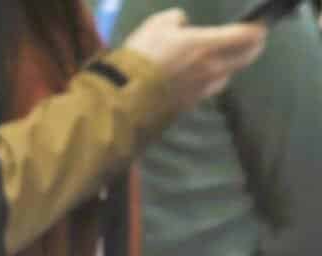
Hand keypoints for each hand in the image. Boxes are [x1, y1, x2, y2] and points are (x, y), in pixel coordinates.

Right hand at [122, 8, 266, 107]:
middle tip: (251, 43)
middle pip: (245, 59)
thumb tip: (183, 24)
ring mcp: (200, 91)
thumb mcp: (157, 24)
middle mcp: (211, 69)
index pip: (247, 36)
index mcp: (208, 45)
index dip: (258, 29)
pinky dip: (207, 85)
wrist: (123, 98)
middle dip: (252, 49)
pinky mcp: (186, 108)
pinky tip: (197, 81)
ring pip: (227, 78)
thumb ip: (177, 19)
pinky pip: (205, 93)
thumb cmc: (142, 57)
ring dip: (229, 68)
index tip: (259, 26)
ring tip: (223, 62)